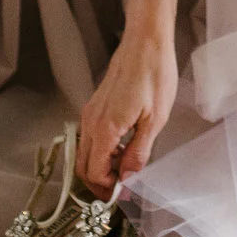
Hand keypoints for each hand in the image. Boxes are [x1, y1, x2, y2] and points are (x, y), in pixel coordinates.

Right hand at [79, 0, 179, 193]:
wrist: (146, 41)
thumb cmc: (154, 74)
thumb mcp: (154, 119)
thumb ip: (138, 153)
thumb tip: (128, 178)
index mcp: (105, 128)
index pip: (94, 172)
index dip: (106, 188)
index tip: (122, 195)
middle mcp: (91, 121)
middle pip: (83, 166)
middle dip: (99, 182)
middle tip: (121, 190)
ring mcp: (91, 112)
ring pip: (85, 152)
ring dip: (101, 167)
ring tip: (126, 171)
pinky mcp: (96, 105)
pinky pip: (91, 137)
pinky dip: (102, 151)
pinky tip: (123, 149)